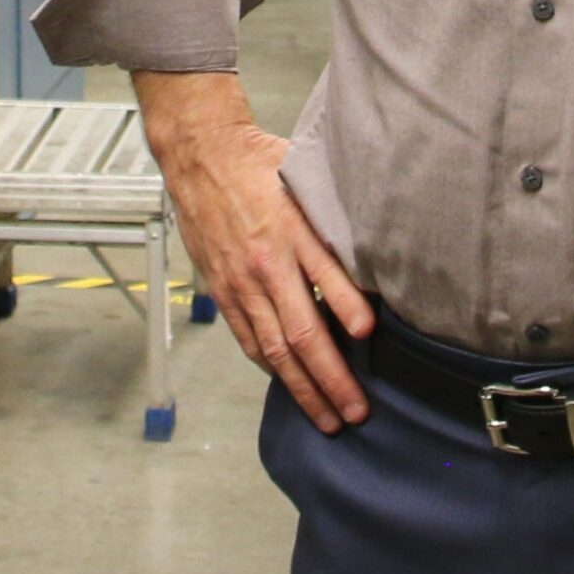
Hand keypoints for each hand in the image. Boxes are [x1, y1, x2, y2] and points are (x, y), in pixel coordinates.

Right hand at [134, 71, 375, 433]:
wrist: (201, 156)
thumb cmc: (259, 163)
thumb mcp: (306, 178)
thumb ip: (333, 217)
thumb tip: (372, 252)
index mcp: (292, 230)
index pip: (326, 276)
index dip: (348, 308)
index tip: (369, 335)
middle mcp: (267, 263)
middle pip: (302, 331)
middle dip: (331, 378)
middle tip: (356, 411)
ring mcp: (241, 282)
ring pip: (275, 348)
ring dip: (302, 387)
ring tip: (327, 417)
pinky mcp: (223, 290)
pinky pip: (248, 338)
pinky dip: (270, 366)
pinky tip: (287, 384)